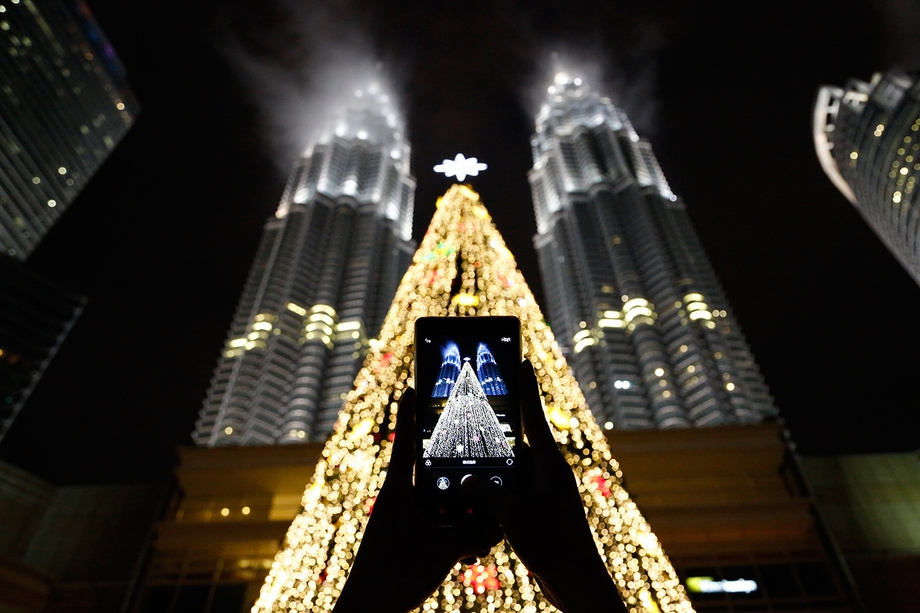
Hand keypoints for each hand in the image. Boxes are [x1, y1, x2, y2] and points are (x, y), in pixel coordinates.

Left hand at [332, 387, 501, 612]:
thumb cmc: (391, 576)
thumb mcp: (440, 551)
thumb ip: (473, 533)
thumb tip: (501, 523)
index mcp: (399, 491)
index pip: (406, 442)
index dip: (410, 413)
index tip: (413, 385)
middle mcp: (400, 502)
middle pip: (430, 472)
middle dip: (455, 470)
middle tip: (478, 454)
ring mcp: (403, 523)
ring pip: (438, 503)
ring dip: (461, 510)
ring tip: (485, 522)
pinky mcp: (408, 543)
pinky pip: (437, 527)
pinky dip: (456, 533)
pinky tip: (474, 550)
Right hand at [468, 360, 625, 612]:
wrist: (577, 581)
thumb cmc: (553, 545)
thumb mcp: (514, 516)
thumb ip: (489, 493)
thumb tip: (467, 478)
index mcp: (550, 465)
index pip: (534, 417)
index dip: (526, 387)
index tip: (522, 359)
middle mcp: (551, 473)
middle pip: (522, 439)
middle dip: (504, 423)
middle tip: (487, 399)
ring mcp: (548, 491)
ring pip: (516, 467)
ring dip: (497, 461)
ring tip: (474, 448)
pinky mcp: (542, 509)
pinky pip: (516, 488)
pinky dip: (499, 485)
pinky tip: (481, 490)